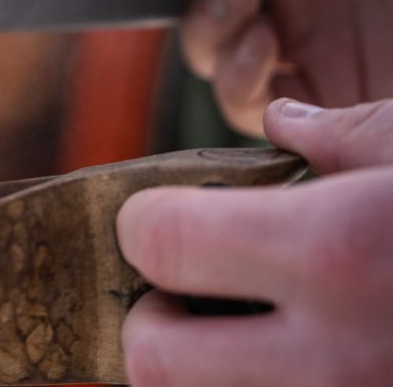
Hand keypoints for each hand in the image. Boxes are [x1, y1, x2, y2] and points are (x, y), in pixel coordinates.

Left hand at [116, 97, 392, 385]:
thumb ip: (340, 137)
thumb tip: (285, 122)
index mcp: (333, 250)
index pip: (161, 242)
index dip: (141, 223)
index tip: (156, 214)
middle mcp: (331, 353)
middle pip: (154, 362)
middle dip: (148, 322)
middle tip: (182, 291)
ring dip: (201, 370)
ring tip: (239, 332)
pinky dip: (261, 386)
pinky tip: (293, 359)